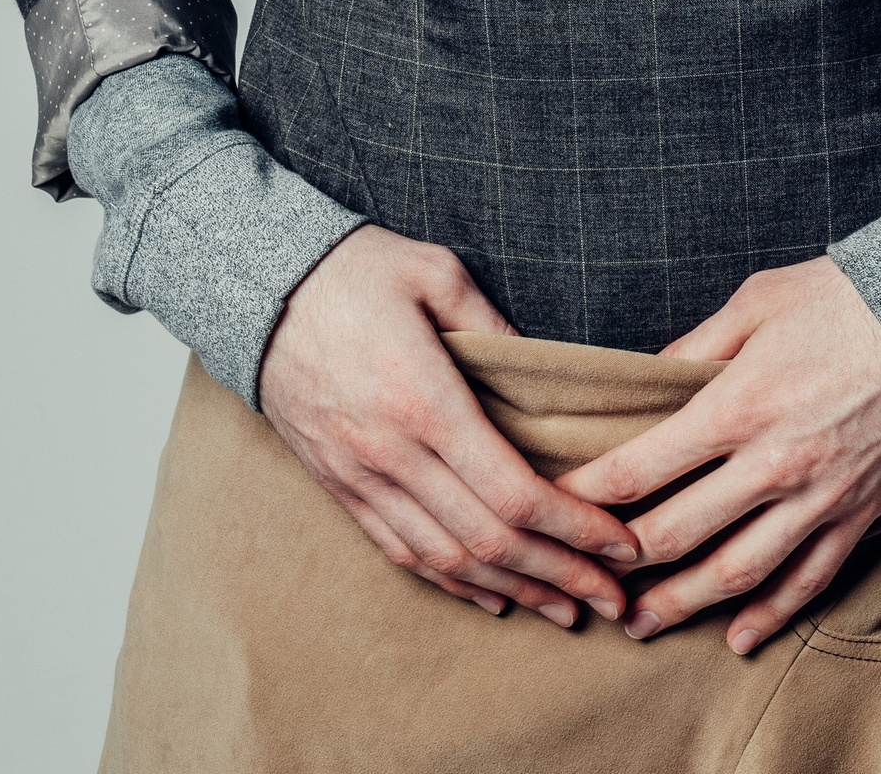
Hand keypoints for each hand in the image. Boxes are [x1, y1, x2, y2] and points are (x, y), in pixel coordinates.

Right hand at [258, 224, 640, 625]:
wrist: (257, 290)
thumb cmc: (354, 271)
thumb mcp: (437, 272)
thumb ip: (497, 326)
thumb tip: (545, 375)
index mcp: (426, 402)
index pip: (515, 493)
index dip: (576, 529)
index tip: (622, 546)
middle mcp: (394, 456)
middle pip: (491, 542)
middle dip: (561, 576)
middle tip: (614, 601)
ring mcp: (362, 479)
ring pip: (448, 561)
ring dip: (514, 591)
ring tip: (567, 609)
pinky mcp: (340, 487)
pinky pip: (402, 553)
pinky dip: (453, 584)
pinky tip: (492, 596)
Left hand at [555, 256, 880, 653]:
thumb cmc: (843, 299)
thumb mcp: (755, 302)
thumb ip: (695, 345)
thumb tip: (650, 378)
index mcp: (737, 404)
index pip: (644, 467)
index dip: (593, 493)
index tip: (561, 505)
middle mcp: (772, 463)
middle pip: (679, 534)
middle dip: (624, 564)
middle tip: (589, 581)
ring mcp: (818, 498)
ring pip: (737, 573)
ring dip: (683, 605)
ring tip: (643, 624)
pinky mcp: (857, 515)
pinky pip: (807, 581)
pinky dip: (770, 616)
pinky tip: (737, 637)